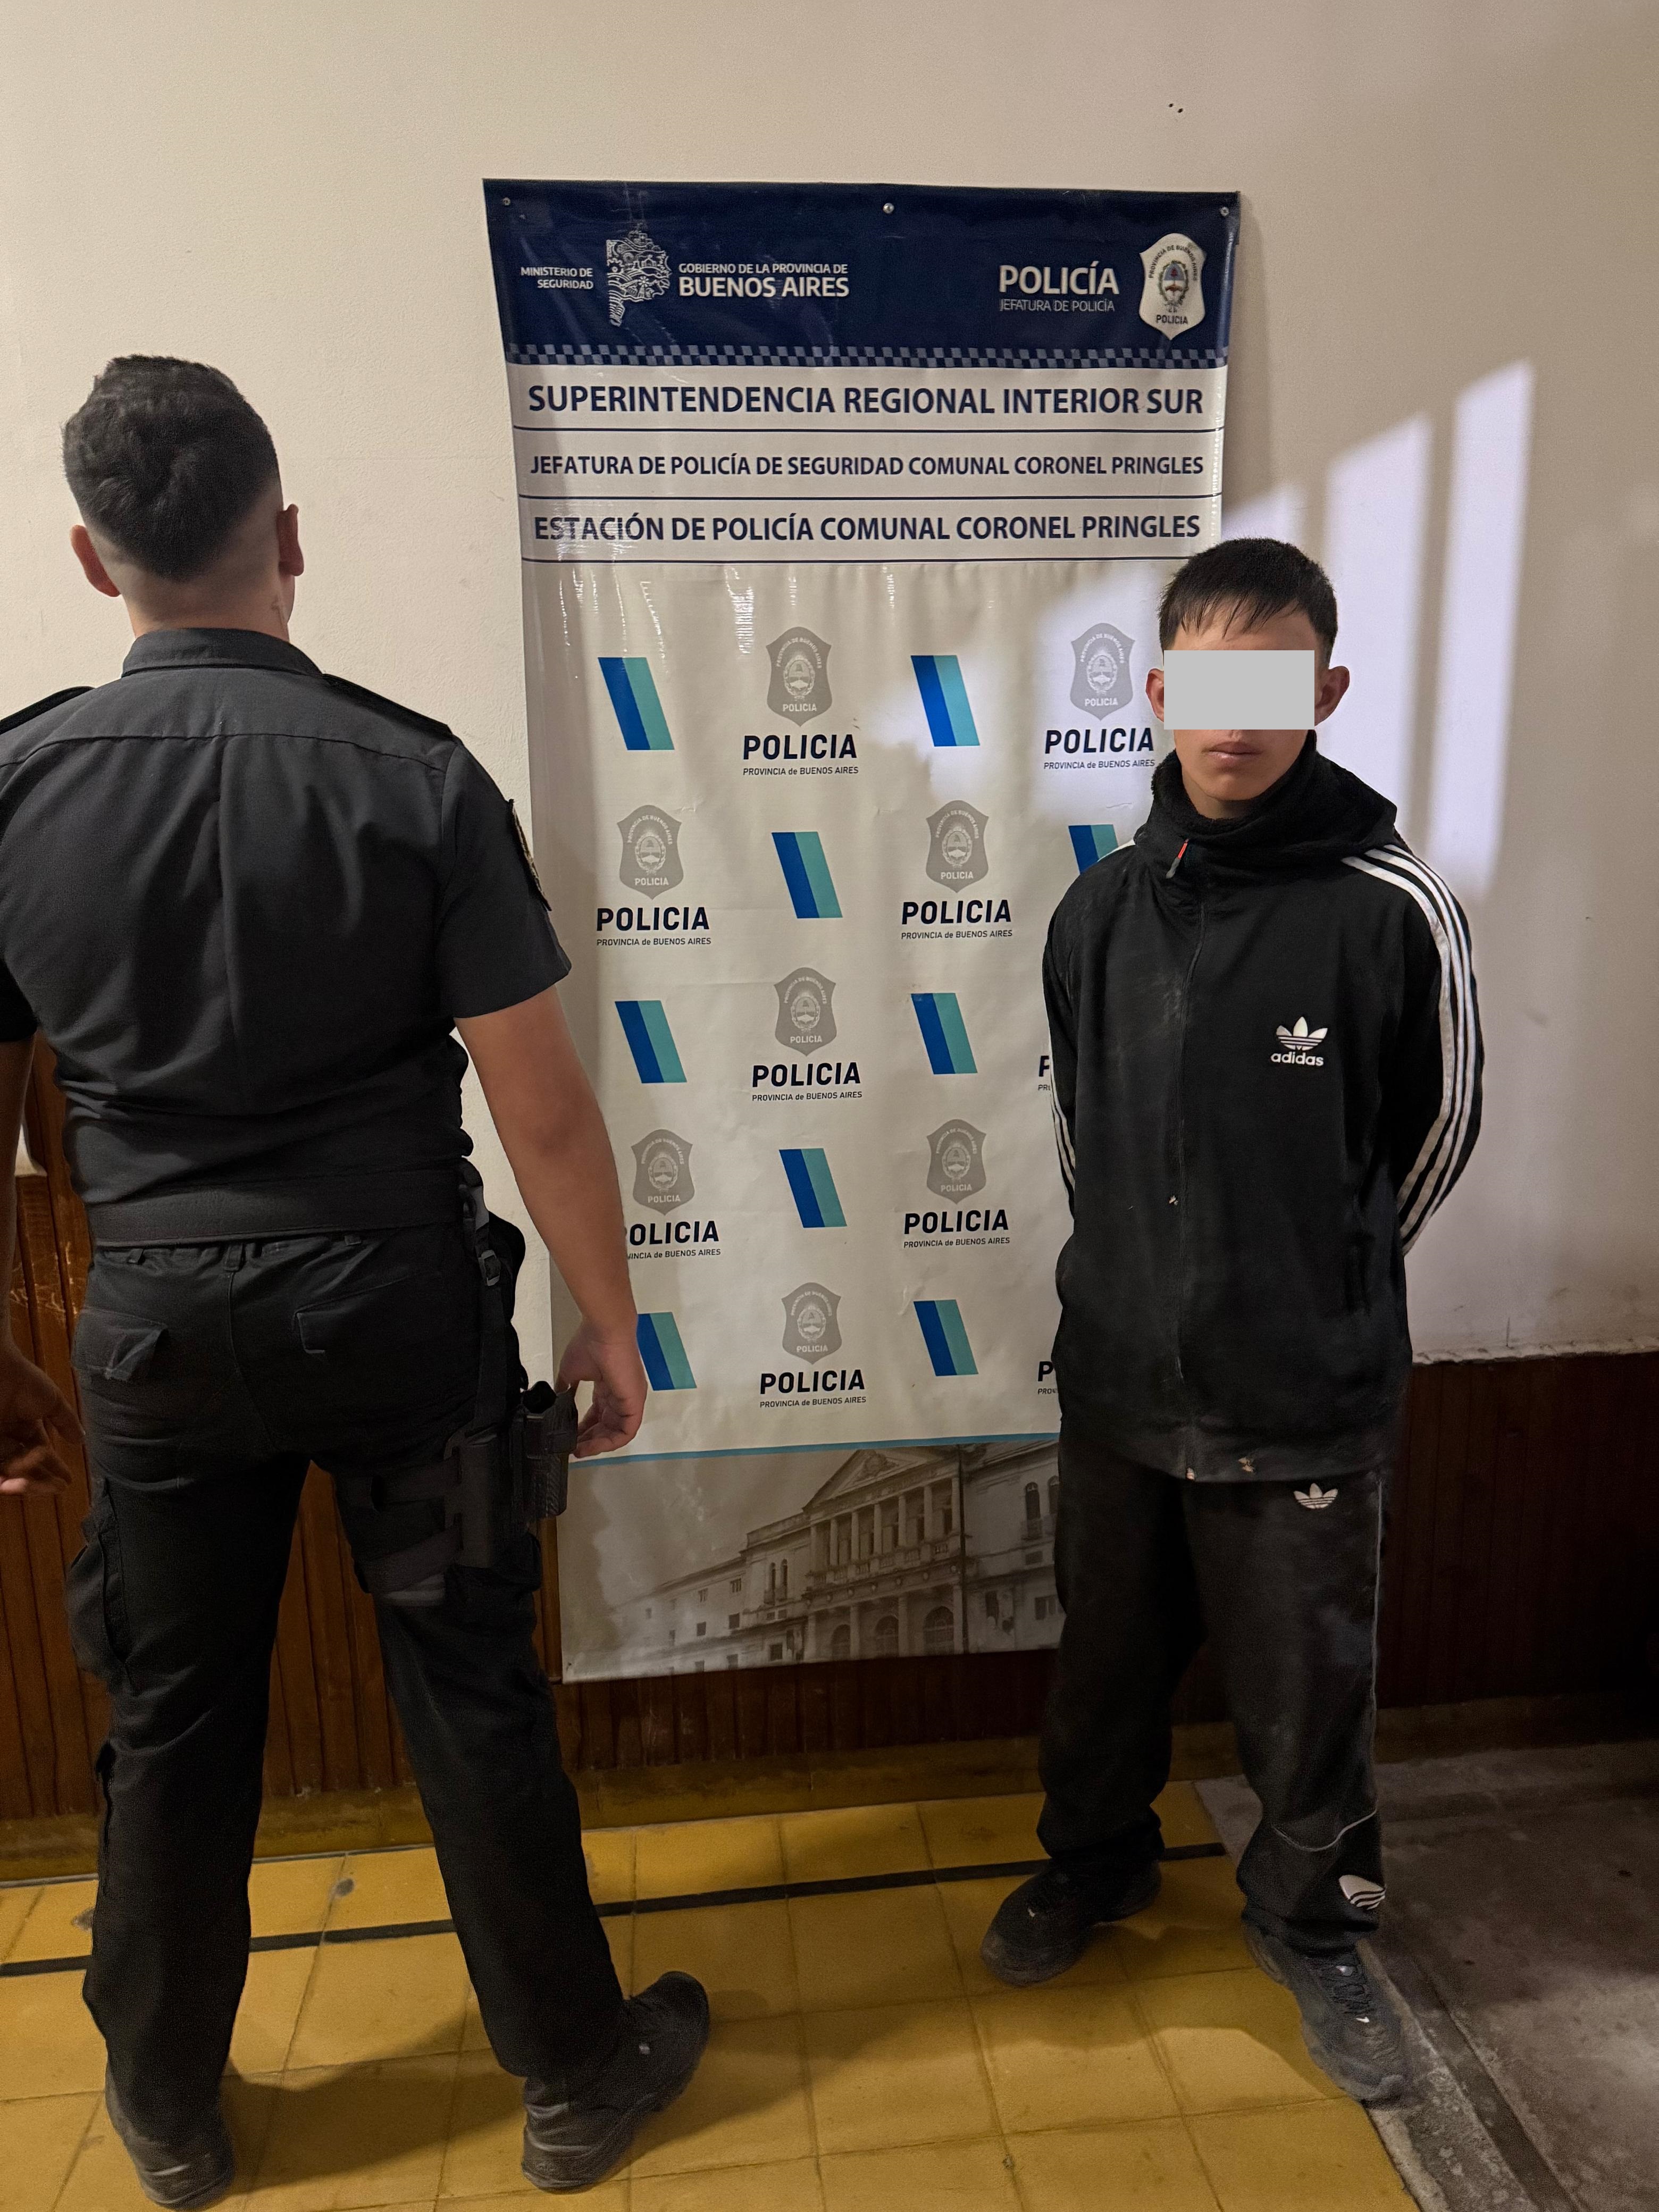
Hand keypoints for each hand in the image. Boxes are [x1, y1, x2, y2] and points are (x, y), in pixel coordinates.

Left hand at [0, 1338, 83, 1496]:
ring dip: (24, 1483)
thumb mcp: (51, 1401)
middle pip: (24, 1467)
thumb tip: (81, 1440)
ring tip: (35, 1485)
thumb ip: (65, 1421)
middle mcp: (7, 1438)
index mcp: (23, 1427)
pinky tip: (19, 1483)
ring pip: (9, 1472)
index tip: (67, 1481)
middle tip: (56, 1488)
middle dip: (41, 1480)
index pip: (40, 1453)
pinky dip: (5, 1480)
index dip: (53, 1467)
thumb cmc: (23, 1380)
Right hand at [555, 1319, 646, 1456]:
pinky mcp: (635, 1404)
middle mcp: (621, 1395)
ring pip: (617, 1432)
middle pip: (607, 1426)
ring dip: (597, 1444)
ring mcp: (630, 1400)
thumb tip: (556, 1398)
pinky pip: (626, 1431)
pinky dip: (610, 1442)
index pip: (598, 1414)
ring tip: (580, 1450)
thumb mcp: (570, 1371)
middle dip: (589, 1440)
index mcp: (608, 1386)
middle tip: (573, 1448)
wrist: (604, 1331)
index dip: (584, 1428)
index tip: (569, 1436)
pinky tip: (592, 1445)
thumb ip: (565, 1388)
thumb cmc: (590, 1344)